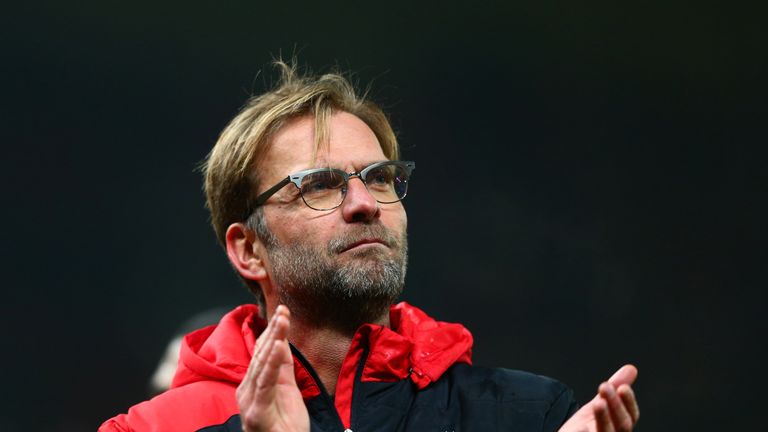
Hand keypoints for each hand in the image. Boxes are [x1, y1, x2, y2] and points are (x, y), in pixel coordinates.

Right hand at [236, 305, 308, 431]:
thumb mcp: (288, 390)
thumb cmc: (286, 427)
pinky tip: (278, 346)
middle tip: (284, 310)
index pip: (262, 352)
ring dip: (273, 340)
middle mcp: (247, 391)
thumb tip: (281, 339)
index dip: (272, 330)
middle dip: (273, 331)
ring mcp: (249, 402)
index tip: (283, 310)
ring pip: (262, 365)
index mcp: (253, 385)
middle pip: (261, 354)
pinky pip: (265, 384)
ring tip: (282, 321)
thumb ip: (283, 367)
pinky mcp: (256, 413)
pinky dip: (271, 364)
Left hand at [558, 365, 639, 431]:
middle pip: (622, 425)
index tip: (623, 387)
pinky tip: (581, 427)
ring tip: (598, 403)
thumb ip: (613, 388)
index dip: (628, 402)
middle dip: (615, 405)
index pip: (630, 416)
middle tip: (605, 387)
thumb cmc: (585, 426)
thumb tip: (631, 368)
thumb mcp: (599, 404)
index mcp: (618, 427)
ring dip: (604, 418)